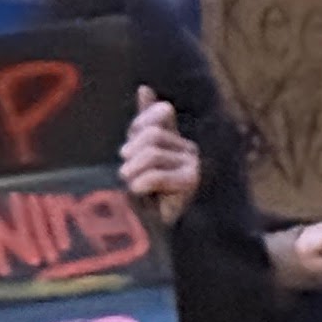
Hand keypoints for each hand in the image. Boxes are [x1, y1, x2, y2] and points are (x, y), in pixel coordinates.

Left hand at [120, 89, 199, 223]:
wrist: (175, 234)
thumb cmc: (153, 199)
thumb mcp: (142, 162)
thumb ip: (143, 129)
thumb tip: (146, 88)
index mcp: (176, 142)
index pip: (159, 114)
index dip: (140, 123)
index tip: (129, 151)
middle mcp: (189, 149)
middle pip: (152, 134)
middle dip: (132, 152)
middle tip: (127, 173)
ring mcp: (194, 165)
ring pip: (151, 153)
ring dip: (133, 172)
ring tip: (132, 186)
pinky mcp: (193, 182)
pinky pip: (156, 174)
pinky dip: (141, 184)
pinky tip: (140, 193)